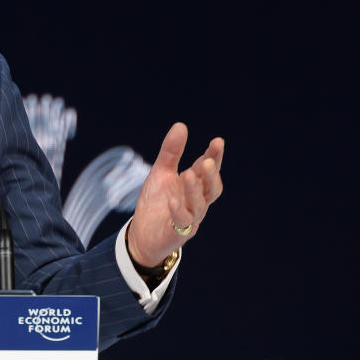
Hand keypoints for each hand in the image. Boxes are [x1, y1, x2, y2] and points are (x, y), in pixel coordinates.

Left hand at [126, 122, 224, 266]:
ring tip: (189, 174)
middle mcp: (197, 202)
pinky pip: (182, 222)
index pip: (209, 170)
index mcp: (195, 186)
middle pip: (211, 189)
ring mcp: (190, 219)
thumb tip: (181, 125)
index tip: (218, 142)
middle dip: (211, 175)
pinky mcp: (178, 233)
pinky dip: (178, 211)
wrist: (142, 234)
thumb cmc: (156, 202)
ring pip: (200, 205)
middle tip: (207, 161)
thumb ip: (171, 152)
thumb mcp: (161, 173)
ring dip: (195, 190)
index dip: (215, 157)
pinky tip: (172, 200)